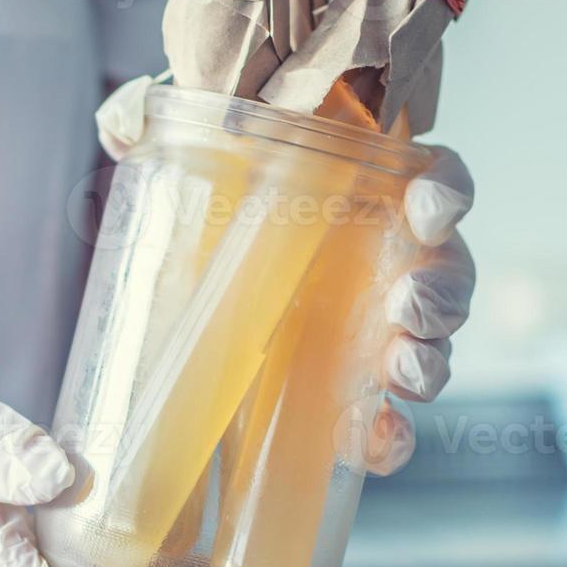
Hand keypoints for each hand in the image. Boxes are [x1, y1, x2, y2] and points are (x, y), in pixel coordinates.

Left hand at [96, 76, 476, 474]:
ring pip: (431, 345)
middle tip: (407, 308)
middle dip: (440, 295)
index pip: (436, 182)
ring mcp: (379, 328)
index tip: (425, 208)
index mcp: (369, 194)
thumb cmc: (218, 210)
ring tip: (400, 373)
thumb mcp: (190, 164)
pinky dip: (392, 435)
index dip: (444, 193)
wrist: (200, 281)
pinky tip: (373, 441)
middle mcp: (391, 260)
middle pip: (447, 272)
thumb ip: (158, 130)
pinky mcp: (356, 389)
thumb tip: (119, 125)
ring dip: (428, 361)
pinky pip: (392, 418)